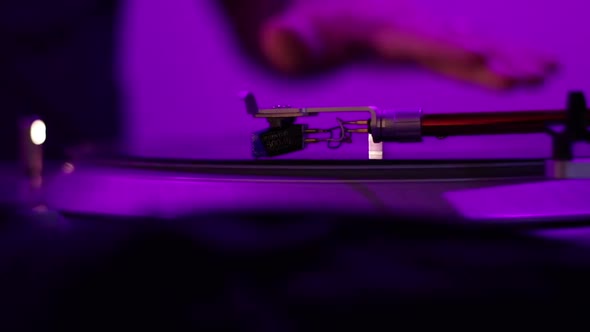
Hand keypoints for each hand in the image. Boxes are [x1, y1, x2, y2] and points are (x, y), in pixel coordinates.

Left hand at [259, 0, 557, 88]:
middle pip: (456, 37)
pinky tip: (505, 54)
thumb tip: (285, 40)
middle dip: (496, 55)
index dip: (449, 50)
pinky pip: (457, 36)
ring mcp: (408, 23)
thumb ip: (290, 41)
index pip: (420, 40)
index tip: (482, 59)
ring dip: (503, 51)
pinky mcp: (411, 29)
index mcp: (374, 28)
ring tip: (540, 67)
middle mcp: (399, 21)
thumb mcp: (283, 38)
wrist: (287, 6)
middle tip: (535, 72)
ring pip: (465, 35)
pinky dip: (487, 46)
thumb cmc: (290, 27)